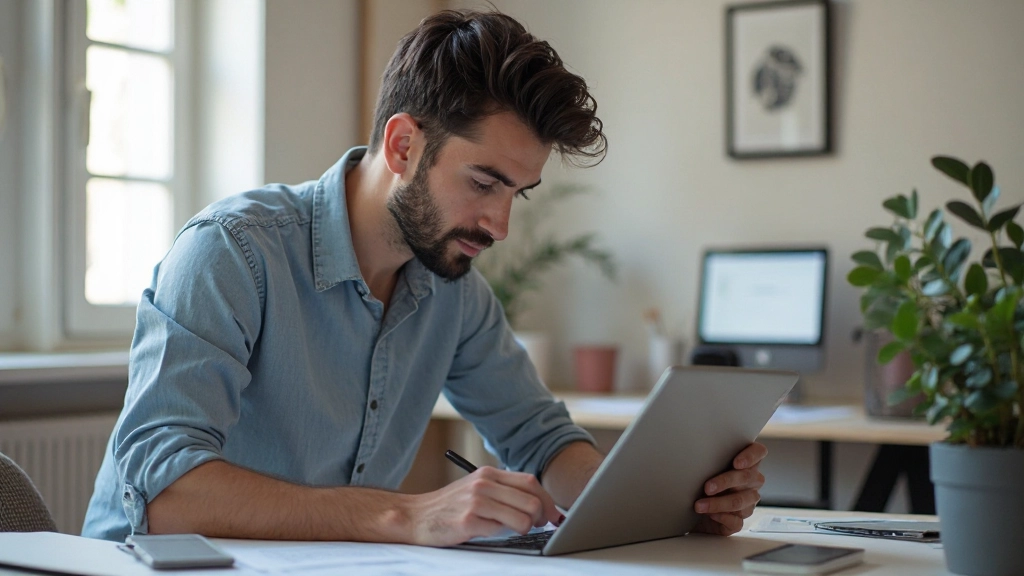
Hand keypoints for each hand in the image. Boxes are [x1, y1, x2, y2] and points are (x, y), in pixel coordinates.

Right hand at [406, 466, 562, 545]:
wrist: (416, 516)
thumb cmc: (450, 505)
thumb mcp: (477, 488)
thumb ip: (503, 491)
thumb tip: (538, 504)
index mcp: (489, 474)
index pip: (530, 482)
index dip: (547, 500)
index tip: (552, 514)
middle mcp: (484, 484)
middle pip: (531, 500)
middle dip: (541, 517)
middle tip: (538, 526)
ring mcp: (476, 502)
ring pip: (522, 518)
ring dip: (526, 528)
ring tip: (517, 531)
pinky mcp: (467, 521)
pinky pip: (500, 531)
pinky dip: (501, 535)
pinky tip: (489, 532)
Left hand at [692, 442, 766, 535]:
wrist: (690, 510)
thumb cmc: (701, 481)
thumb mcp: (705, 467)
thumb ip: (710, 459)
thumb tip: (697, 453)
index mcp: (747, 463)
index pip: (759, 452)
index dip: (751, 456)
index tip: (737, 463)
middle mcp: (751, 482)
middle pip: (746, 477)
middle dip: (725, 482)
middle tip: (707, 487)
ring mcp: (748, 503)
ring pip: (739, 501)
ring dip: (717, 503)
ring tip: (699, 505)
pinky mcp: (738, 521)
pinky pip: (735, 521)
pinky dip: (721, 517)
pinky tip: (710, 515)